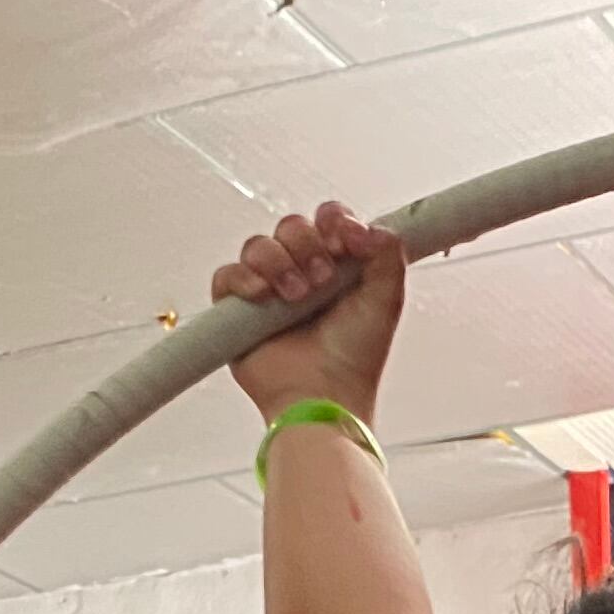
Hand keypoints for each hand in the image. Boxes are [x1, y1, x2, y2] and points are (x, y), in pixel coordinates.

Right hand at [218, 203, 406, 421]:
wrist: (324, 394)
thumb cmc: (354, 359)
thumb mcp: (386, 299)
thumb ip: (386, 252)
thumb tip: (366, 226)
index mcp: (337, 266)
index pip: (327, 220)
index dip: (333, 221)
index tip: (345, 241)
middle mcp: (301, 273)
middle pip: (291, 226)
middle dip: (308, 245)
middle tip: (321, 279)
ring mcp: (268, 290)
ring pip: (258, 246)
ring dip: (278, 263)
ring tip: (296, 296)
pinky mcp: (238, 310)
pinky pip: (227, 274)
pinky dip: (243, 278)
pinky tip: (262, 295)